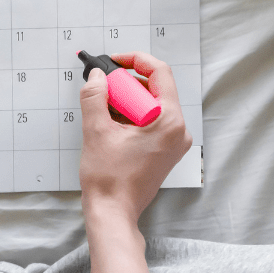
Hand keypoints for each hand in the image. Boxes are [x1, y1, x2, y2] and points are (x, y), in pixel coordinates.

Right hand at [79, 51, 191, 225]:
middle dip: (125, 86)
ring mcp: (174, 142)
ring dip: (126, 103)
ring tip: (103, 113)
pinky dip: (131, 118)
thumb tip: (97, 77)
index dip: (135, 60)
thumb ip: (95, 97)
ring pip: (151, 106)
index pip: (159, 73)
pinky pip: (151, 122)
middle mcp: (178, 129)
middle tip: (101, 91)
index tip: (114, 61)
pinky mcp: (166, 151)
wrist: (113, 212)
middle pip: (154, 89)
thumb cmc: (109, 180)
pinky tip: (111, 126)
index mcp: (168, 120)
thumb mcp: (96, 131)